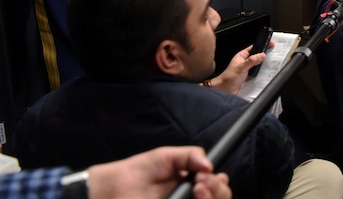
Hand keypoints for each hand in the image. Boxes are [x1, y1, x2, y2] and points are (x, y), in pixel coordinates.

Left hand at [87, 146, 230, 198]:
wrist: (114, 189)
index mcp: (193, 185)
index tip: (207, 176)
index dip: (220, 185)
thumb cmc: (138, 172)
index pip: (218, 189)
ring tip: (197, 189)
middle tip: (201, 182)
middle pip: (220, 198)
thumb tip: (210, 165)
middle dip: (217, 190)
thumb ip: (190, 155)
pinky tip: (192, 197)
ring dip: (210, 198)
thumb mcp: (166, 156)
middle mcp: (191, 198)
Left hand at [209, 44, 269, 94]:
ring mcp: (247, 68)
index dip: (261, 45)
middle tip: (271, 53)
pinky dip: (261, 71)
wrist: (224, 90)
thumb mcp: (241, 68)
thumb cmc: (228, 78)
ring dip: (262, 63)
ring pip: (257, 63)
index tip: (270, 44)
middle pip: (256, 55)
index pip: (253, 47)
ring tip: (269, 62)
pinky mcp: (248, 76)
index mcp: (241, 56)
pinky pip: (257, 71)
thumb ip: (251, 61)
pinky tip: (264, 72)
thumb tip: (261, 55)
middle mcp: (244, 61)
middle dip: (264, 54)